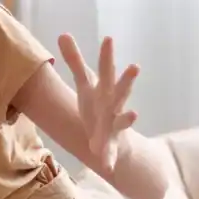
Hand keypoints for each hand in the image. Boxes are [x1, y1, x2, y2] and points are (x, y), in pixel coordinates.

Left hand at [58, 34, 138, 171]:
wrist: (109, 135)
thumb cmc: (97, 103)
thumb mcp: (84, 82)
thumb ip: (75, 60)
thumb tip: (63, 33)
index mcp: (105, 88)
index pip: (106, 68)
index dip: (106, 54)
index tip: (108, 38)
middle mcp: (114, 104)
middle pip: (121, 89)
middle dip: (127, 79)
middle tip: (135, 66)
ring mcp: (115, 124)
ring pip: (123, 120)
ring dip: (128, 118)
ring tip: (135, 115)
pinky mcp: (110, 144)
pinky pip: (110, 152)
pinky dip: (109, 158)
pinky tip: (106, 165)